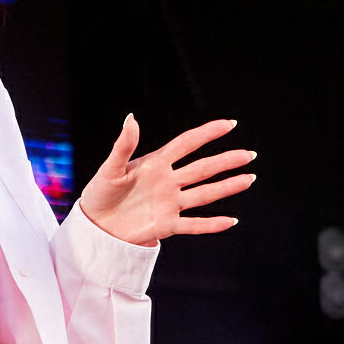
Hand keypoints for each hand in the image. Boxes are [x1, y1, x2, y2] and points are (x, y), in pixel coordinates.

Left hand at [77, 116, 254, 246]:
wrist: (94, 225)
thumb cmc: (98, 193)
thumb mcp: (109, 168)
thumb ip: (123, 145)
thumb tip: (131, 118)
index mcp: (155, 163)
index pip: (187, 144)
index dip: (207, 133)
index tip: (229, 124)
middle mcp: (168, 182)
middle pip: (203, 169)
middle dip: (226, 161)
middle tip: (250, 154)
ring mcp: (169, 203)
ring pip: (204, 193)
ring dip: (227, 187)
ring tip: (249, 178)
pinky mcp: (166, 225)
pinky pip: (193, 225)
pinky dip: (212, 224)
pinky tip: (231, 221)